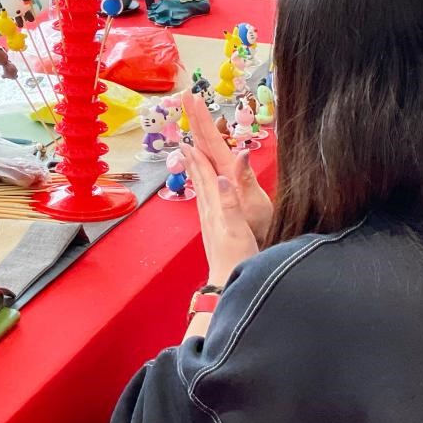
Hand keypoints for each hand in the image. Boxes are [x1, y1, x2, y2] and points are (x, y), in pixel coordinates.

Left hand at [180, 143, 258, 286]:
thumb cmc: (237, 258)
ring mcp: (210, 220)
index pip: (206, 177)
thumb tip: (222, 178)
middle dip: (193, 160)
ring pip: (201, 190)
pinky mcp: (214, 228)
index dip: (199, 158)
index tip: (190, 140)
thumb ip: (231, 203)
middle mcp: (209, 211)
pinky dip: (203, 190)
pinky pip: (206, 201)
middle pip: (199, 180)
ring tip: (190, 159)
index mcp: (216, 208)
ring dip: (196, 172)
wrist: (228, 282)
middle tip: (184, 143)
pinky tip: (204, 191)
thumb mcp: (238, 229)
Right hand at [182, 92, 272, 242]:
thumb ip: (245, 177)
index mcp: (230, 169)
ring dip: (196, 130)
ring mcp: (224, 176)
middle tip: (187, 95)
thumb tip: (243, 152)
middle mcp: (226, 169)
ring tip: (187, 115)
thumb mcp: (253, 201)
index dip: (202, 118)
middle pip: (208, 137)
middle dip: (197, 116)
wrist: (266, 237)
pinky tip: (191, 150)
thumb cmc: (259, 222)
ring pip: (206, 147)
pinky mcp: (222, 185)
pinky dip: (195, 152)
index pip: (213, 138)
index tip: (193, 97)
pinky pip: (205, 163)